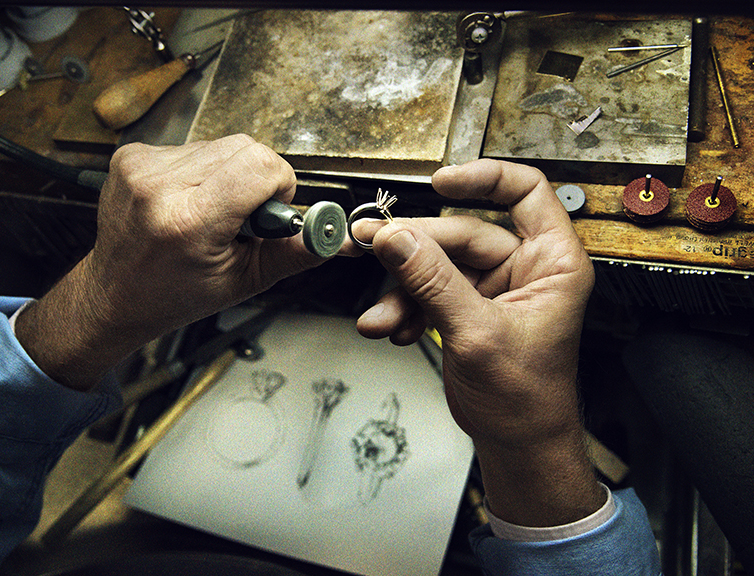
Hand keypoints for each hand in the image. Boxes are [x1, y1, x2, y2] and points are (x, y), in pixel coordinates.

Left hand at [16, 135, 328, 390]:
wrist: (114, 295)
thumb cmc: (174, 294)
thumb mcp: (242, 281)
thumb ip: (293, 253)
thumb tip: (334, 235)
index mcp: (189, 220)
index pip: (262, 165)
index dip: (278, 187)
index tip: (266, 215)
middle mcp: (159, 186)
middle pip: (245, 147)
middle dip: (255, 180)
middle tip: (237, 218)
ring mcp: (140, 166)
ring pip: (220, 144)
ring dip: (226, 175)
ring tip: (208, 212)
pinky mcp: (131, 155)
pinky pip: (192, 146)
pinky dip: (200, 171)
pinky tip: (186, 201)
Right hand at [356, 159, 603, 525]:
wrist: (515, 443)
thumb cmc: (527, 399)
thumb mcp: (477, 334)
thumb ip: (432, 281)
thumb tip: (396, 238)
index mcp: (551, 262)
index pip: (525, 192)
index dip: (484, 178)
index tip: (441, 181)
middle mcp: (523, 268)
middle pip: (461, 232)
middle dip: (414, 249)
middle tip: (373, 247)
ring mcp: (491, 288)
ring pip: (435, 265)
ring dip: (402, 290)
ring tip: (381, 315)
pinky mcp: (465, 308)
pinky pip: (426, 291)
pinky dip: (405, 309)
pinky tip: (393, 328)